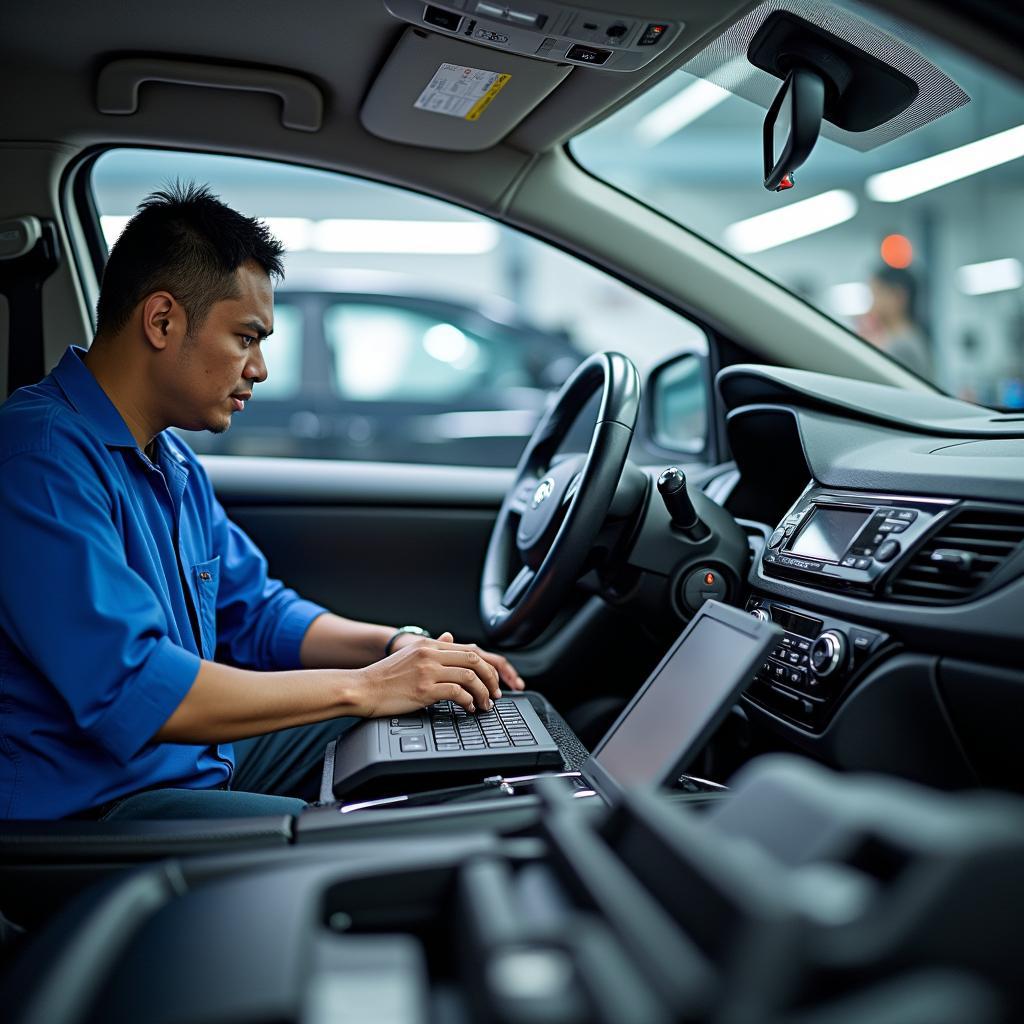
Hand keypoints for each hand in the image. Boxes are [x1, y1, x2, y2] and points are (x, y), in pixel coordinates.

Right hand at [356, 632, 501, 717]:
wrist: (362, 688)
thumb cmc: (384, 676)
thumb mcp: (410, 654)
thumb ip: (433, 647)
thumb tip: (450, 637)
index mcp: (428, 645)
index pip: (469, 650)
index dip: (486, 667)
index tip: (491, 681)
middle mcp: (430, 654)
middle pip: (475, 661)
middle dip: (490, 679)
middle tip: (495, 693)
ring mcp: (428, 671)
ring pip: (470, 677)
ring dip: (482, 693)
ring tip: (484, 704)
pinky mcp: (424, 689)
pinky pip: (457, 693)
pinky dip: (468, 702)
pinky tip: (468, 708)